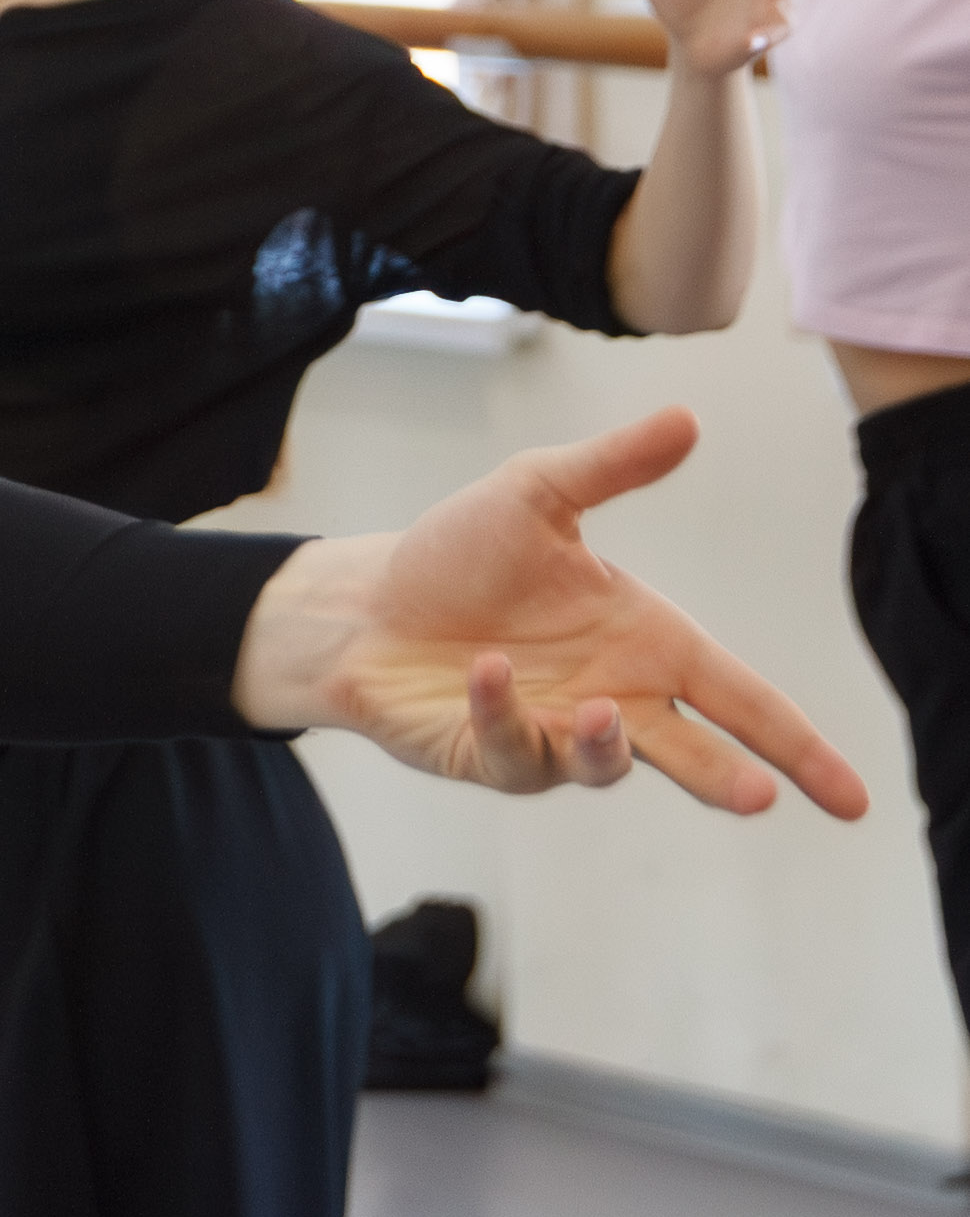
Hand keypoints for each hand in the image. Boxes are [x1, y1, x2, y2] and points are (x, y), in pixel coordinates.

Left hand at [248, 411, 863, 818]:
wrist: (365, 599)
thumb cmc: (459, 555)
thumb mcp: (536, 495)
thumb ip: (611, 466)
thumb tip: (686, 418)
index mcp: (645, 643)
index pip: (740, 699)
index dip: (798, 747)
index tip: (851, 797)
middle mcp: (612, 699)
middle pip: (693, 756)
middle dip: (729, 780)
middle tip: (760, 796)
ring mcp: (553, 734)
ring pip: (604, 763)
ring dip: (605, 745)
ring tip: (601, 714)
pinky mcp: (491, 754)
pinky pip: (513, 748)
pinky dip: (505, 713)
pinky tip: (489, 671)